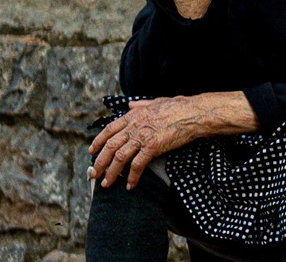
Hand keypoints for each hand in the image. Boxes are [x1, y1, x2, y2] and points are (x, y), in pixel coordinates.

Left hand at [88, 92, 257, 189]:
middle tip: (93, 174)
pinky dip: (132, 176)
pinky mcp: (152, 147)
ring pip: (120, 157)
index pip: (109, 130)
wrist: (193, 113)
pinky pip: (137, 165)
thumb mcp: (156, 101)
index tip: (92, 151)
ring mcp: (142, 136)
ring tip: (106, 183)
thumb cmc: (179, 106)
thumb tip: (131, 105)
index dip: (98, 142)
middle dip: (99, 162)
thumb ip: (141, 104)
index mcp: (133, 115)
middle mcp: (134, 126)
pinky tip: (130, 184)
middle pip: (110, 146)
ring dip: (111, 172)